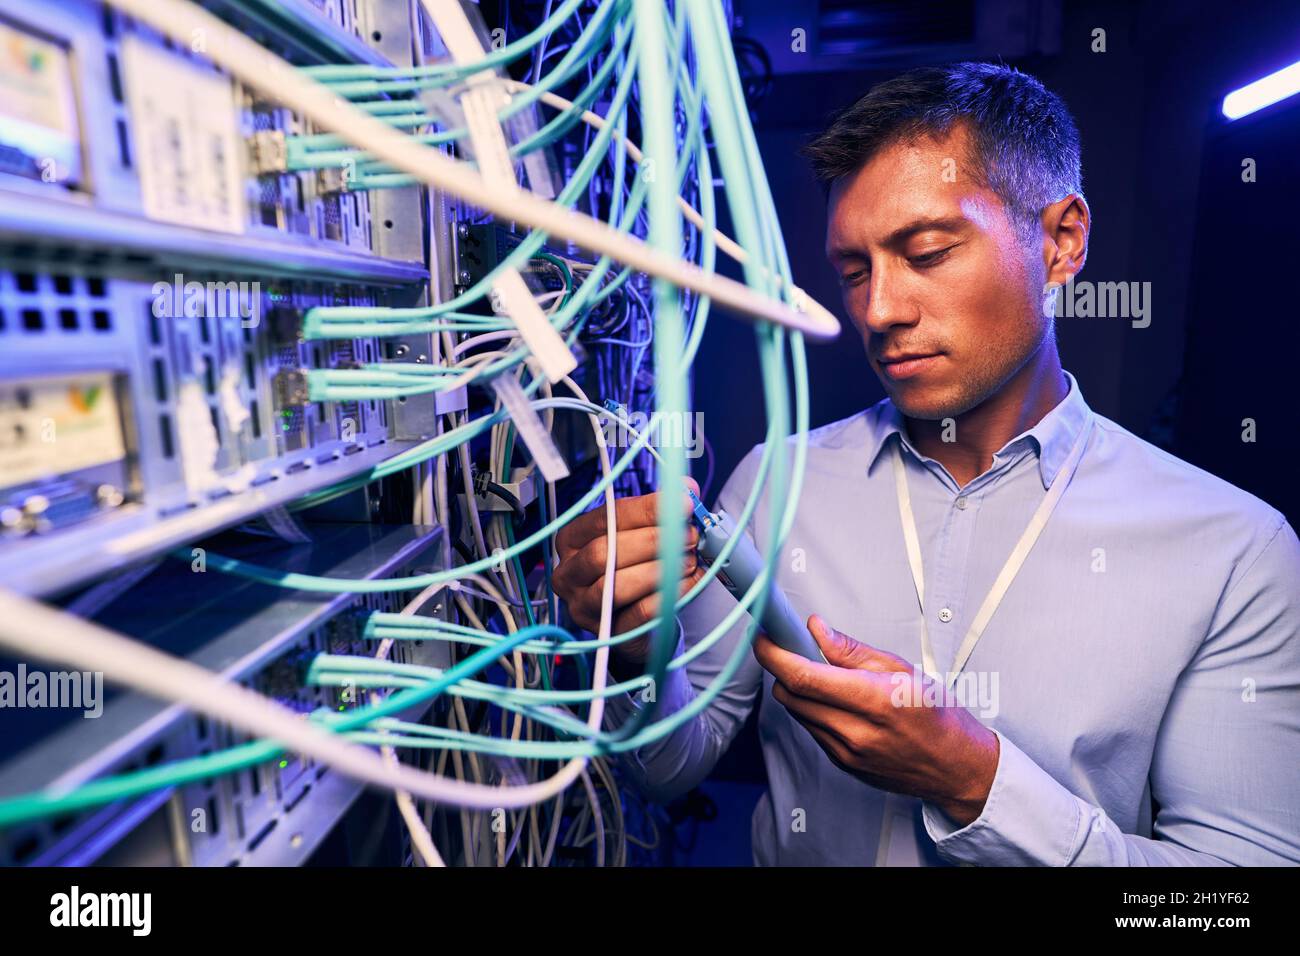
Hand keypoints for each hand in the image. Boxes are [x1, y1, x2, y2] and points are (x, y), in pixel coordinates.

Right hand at [553, 477, 705, 673]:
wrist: (633, 620)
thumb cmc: (632, 569)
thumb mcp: (641, 534)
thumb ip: (661, 510)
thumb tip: (687, 489)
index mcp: (572, 539)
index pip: (606, 517)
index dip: (646, 509)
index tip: (682, 503)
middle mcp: (569, 573)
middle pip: (604, 551)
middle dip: (652, 540)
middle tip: (689, 536)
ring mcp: (582, 606)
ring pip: (615, 585)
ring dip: (659, 570)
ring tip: (689, 561)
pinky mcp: (606, 633)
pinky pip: (637, 613)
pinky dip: (667, 595)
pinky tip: (688, 583)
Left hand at [752, 614, 999, 827]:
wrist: (957, 767)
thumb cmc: (938, 716)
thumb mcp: (903, 670)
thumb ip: (852, 651)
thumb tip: (818, 630)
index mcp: (874, 701)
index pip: (804, 677)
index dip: (774, 655)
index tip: (764, 638)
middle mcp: (856, 732)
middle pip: (791, 695)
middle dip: (782, 668)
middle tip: (790, 648)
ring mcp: (847, 753)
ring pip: (797, 713)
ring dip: (797, 689)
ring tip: (822, 675)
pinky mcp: (843, 766)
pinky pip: (812, 730)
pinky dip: (813, 710)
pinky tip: (835, 701)